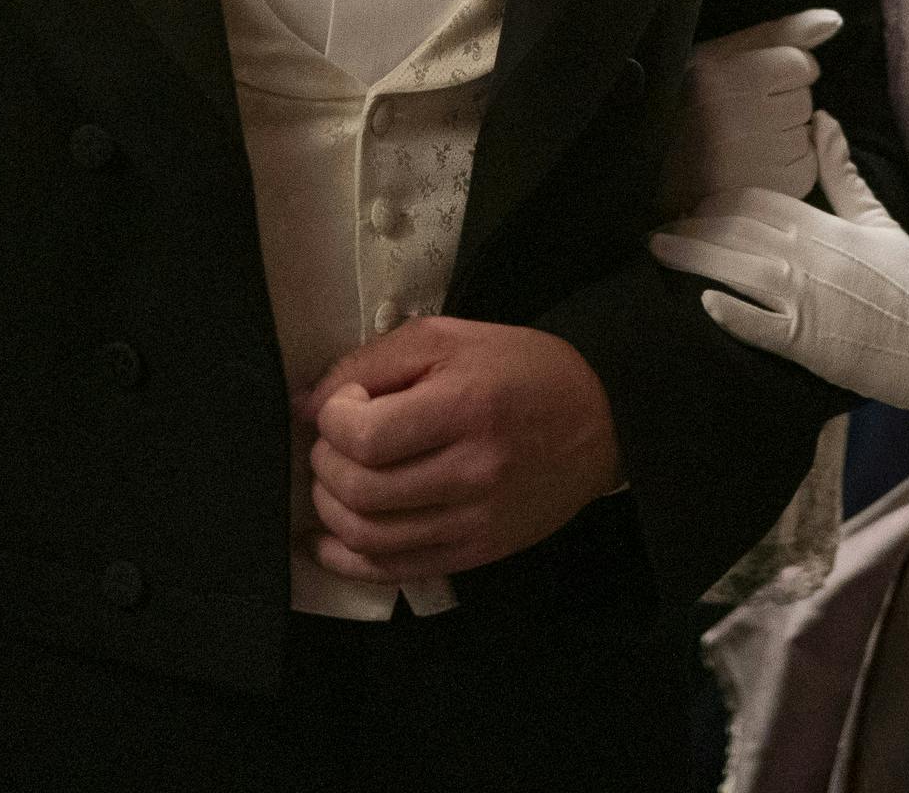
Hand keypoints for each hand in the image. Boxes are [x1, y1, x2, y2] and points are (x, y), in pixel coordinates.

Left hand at [298, 318, 620, 583]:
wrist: (601, 417)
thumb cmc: (521, 368)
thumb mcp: (450, 337)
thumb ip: (373, 361)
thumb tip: (307, 404)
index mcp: (466, 406)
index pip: (364, 436)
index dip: (332, 420)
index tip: (342, 404)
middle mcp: (473, 470)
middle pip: (360, 490)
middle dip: (324, 464)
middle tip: (333, 442)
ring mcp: (477, 520)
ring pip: (369, 536)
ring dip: (330, 510)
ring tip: (332, 482)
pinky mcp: (479, 551)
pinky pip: (396, 570)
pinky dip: (347, 560)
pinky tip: (326, 542)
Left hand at [654, 118, 908, 484]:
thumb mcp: (880, 220)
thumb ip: (843, 173)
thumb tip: (823, 119)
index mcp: (826, 225)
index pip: (756, 198)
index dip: (718, 199)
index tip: (691, 203)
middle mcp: (810, 255)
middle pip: (736, 228)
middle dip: (693, 224)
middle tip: (659, 224)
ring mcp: (806, 299)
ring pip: (736, 268)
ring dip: (694, 256)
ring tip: (659, 249)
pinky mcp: (807, 342)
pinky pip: (758, 324)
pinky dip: (730, 312)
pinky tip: (703, 301)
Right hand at [663, 8, 845, 215]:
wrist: (652, 174)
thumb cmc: (687, 106)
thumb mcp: (720, 56)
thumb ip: (780, 34)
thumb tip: (834, 20)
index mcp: (729, 75)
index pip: (799, 64)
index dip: (779, 72)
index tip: (747, 86)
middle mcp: (745, 116)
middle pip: (804, 98)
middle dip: (781, 104)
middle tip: (739, 118)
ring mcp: (761, 157)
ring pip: (806, 131)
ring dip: (784, 135)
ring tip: (742, 143)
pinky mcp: (775, 189)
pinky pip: (807, 165)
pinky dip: (788, 166)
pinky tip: (752, 167)